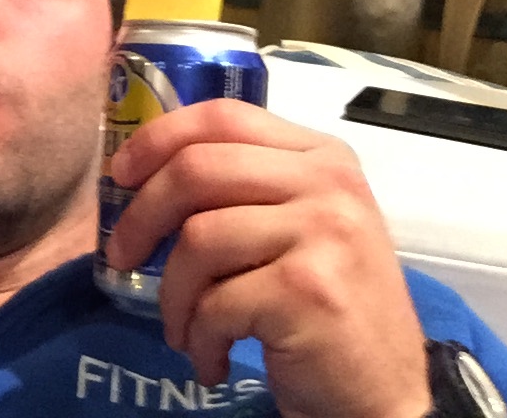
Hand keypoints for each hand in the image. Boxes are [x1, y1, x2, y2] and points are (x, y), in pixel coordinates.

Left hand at [105, 99, 430, 417]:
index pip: (223, 117)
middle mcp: (329, 183)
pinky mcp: (309, 290)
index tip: (120, 175)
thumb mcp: (300, 225)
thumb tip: (142, 170)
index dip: (157, 139)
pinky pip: (216, 302)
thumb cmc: (328, 305)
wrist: (386, 393)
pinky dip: (199, 337)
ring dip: (173, 295)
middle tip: (120, 254)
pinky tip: (212, 358)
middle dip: (142, 216)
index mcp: (322, 156)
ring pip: (198, 239)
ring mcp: (324, 233)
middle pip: (197, 168)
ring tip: (183, 327)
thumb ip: (246, 186)